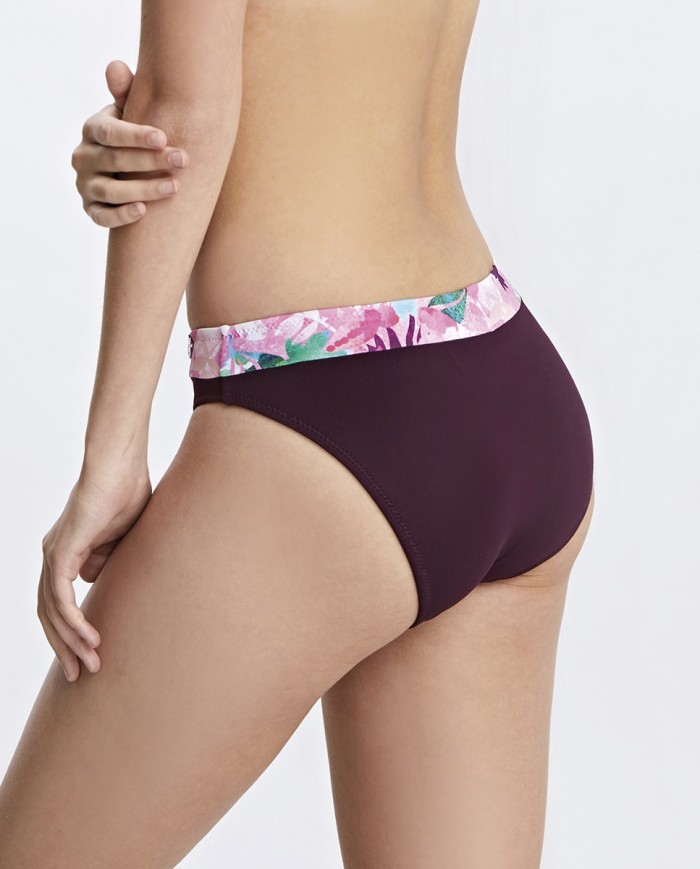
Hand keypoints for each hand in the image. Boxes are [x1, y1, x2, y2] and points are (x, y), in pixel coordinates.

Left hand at [38, 462, 151, 680]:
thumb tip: (102, 580)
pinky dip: (74, 621)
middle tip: (82, 675)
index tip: (91, 656)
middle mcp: (52, 557)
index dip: (72, 632)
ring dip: (71, 641)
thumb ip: (112, 560)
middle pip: (49, 614)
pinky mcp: (61, 551)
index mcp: (65, 554)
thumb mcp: (123, 538)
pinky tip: (90, 639)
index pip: (59, 605)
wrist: (118, 466)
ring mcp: (53, 554)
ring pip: (52, 611)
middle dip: (65, 647)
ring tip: (90, 665)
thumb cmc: (126, 492)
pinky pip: (61, 597)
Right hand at [71, 59, 189, 226]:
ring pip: (110, 190)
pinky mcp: (91, 209)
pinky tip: (144, 211)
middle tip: (183, 160)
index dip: (135, 135)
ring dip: (143, 189)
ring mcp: (85, 185)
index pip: (109, 132)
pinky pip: (103, 216)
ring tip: (174, 187)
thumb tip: (116, 66)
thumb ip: (126, 92)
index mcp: (92, 130)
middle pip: (115, 161)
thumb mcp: (129, 112)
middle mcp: (83, 157)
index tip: (163, 137)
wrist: (124, 171)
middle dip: (150, 161)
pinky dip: (122, 215)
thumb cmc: (133, 136)